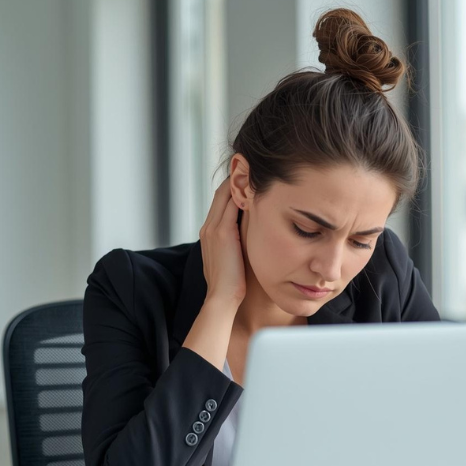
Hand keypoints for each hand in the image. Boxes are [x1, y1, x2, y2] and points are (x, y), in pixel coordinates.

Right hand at [199, 177, 245, 306]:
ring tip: (256, 170)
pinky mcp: (222, 233)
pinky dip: (242, 193)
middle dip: (236, 178)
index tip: (248, 178)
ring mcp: (213, 229)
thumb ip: (236, 245)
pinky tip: (257, 186)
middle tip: (252, 166)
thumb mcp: (231, 260)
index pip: (220, 201)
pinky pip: (232, 204)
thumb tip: (250, 238)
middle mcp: (208, 227)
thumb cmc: (231, 285)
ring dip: (239, 181)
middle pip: (221, 193)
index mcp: (208, 233)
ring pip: (225, 194)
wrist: (222, 298)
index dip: (233, 188)